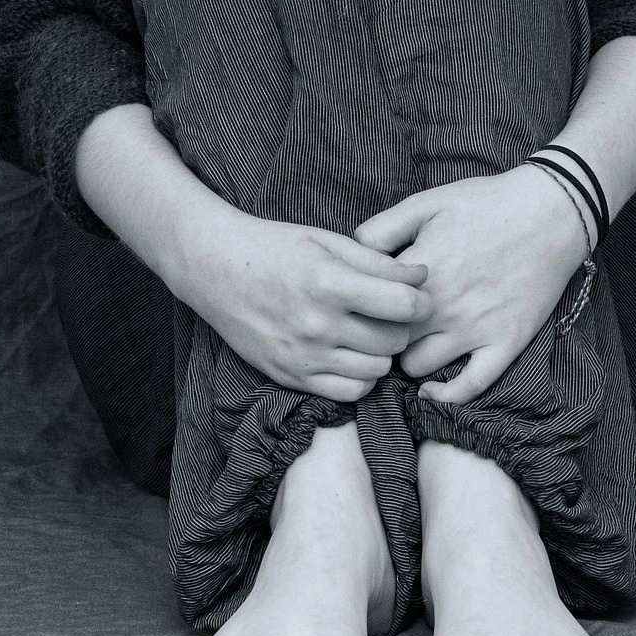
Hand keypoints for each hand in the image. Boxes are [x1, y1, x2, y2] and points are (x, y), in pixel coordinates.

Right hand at [168, 207, 433, 402]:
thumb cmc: (272, 248)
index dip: (421, 300)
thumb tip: (422, 278)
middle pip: (394, 341)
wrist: (214, 270)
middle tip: (389, 314)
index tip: (415, 296)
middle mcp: (317, 325)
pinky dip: (361, 378)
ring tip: (368, 334)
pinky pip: (349, 393)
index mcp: (328, 283)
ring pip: (376, 371)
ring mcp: (303, 356)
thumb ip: (377, 262)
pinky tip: (351, 356)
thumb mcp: (326, 242)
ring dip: (381, 354)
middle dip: (401, 327)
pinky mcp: (290, 376)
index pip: (403, 305)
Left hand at [354, 165, 590, 403]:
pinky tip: (431, 390)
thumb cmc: (486, 203)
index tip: (360, 306)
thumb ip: (380, 230)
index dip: (359, 309)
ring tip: (410, 346)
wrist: (552, 211)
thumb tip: (350, 255)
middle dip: (378, 336)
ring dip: (408, 359)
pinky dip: (446, 395)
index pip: (367, 308)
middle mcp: (442, 306)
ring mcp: (474, 329)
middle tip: (380, 328)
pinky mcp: (505, 343)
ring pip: (417, 366)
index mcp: (418, 273)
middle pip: (386, 340)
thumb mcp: (425, 203)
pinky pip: (469, 387)